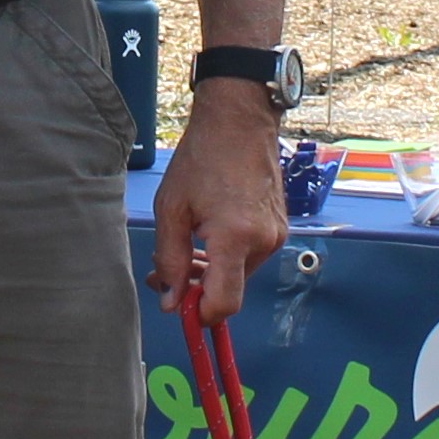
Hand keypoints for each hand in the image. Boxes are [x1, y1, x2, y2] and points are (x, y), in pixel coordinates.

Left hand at [149, 81, 286, 323]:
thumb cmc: (202, 158)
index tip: (177, 306)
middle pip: (229, 291)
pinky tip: (204, 237)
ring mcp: (275, 235)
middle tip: (161, 275)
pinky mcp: (278, 227)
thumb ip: (168, 260)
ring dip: (208, 272)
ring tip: (179, 251)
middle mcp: (263, 241)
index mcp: (235, 238)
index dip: (199, 315)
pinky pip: (249, 256)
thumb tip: (171, 302)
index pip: (224, 304)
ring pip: (238, 275)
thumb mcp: (171, 210)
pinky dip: (225, 256)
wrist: (239, 122)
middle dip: (195, 290)